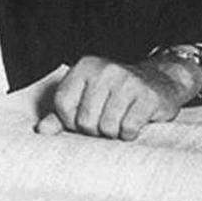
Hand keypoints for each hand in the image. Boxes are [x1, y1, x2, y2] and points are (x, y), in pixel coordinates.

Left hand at [34, 55, 198, 140]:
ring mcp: (127, 81)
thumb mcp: (87, 97)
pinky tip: (134, 123)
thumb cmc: (116, 94)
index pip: (63, 106)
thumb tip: (41, 130)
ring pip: (107, 127)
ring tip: (121, 120)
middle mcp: (105, 69)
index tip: (85, 119)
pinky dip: (130, 134)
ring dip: (114, 133)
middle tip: (107, 120)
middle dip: (95, 129)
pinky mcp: (147, 96)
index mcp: (84, 66)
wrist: (160, 82)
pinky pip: (128, 129)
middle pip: (85, 120)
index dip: (72, 122)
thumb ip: (62, 114)